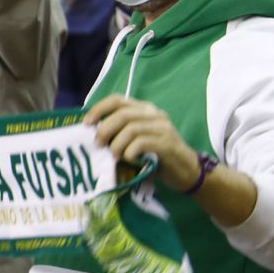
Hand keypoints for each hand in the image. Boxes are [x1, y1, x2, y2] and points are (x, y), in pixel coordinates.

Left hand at [84, 94, 201, 190]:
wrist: (187, 172)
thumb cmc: (157, 157)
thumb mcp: (137, 142)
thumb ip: (121, 134)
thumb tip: (94, 137)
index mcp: (144, 110)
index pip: (117, 100)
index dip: (99, 109)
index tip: (86, 123)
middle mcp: (154, 114)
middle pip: (122, 114)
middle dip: (105, 129)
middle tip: (99, 144)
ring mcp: (163, 128)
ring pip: (131, 128)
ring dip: (117, 144)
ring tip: (114, 156)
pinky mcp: (167, 143)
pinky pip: (142, 143)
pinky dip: (130, 152)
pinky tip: (130, 159)